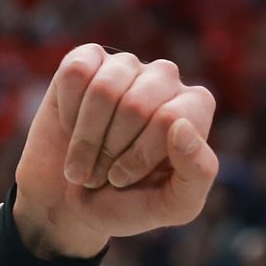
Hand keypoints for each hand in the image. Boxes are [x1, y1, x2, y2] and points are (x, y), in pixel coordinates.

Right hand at [11, 44, 218, 258]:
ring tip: (86, 159)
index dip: (140, 155)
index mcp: (195, 109)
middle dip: (111, 149)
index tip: (124, 178)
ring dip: (86, 137)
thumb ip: (198, 172)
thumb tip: (182, 124)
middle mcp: (165, 80)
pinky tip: (71, 126)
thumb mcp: (174, 206)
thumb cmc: (130, 206)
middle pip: (136, 105)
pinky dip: (68, 110)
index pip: (169, 118)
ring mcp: (127, 66)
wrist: (70, 204)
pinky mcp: (87, 60)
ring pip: (104, 89)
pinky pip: (76, 73)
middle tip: (103, 173)